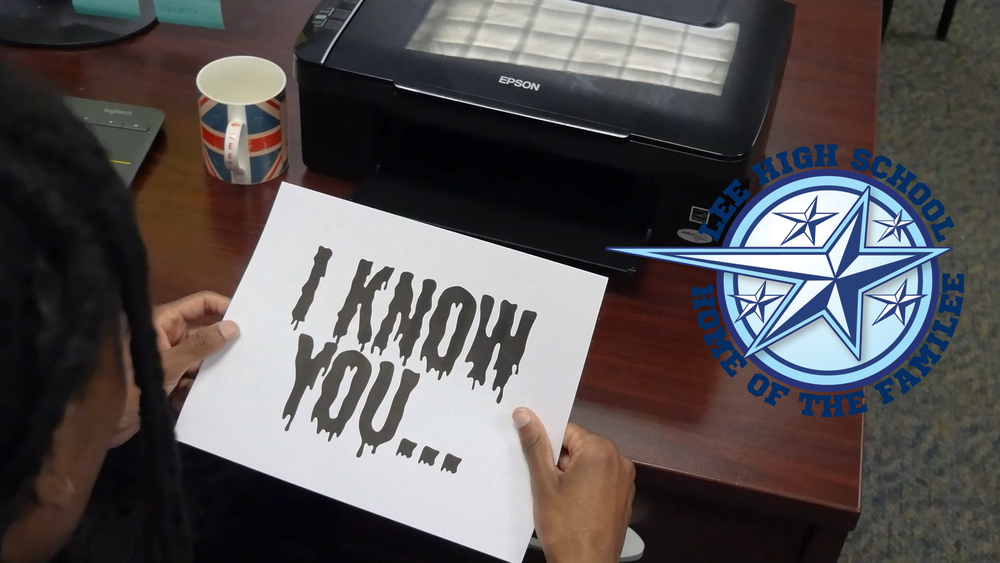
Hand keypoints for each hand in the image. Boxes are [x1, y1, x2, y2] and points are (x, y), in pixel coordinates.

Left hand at [113, 291, 239, 446]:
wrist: (102, 426)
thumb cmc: (130, 387)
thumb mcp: (170, 364)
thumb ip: (201, 345)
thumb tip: (233, 327)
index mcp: (162, 322)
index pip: (199, 304)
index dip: (223, 307)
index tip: (247, 319)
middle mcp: (166, 337)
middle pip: (203, 332)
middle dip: (222, 343)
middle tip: (250, 350)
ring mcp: (167, 359)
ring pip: (200, 358)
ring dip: (212, 368)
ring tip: (237, 376)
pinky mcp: (167, 381)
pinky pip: (192, 378)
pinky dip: (200, 386)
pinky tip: (214, 397)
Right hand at [514, 408, 634, 562]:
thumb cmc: (565, 527)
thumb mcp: (544, 483)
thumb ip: (535, 445)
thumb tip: (524, 414)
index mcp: (600, 450)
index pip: (567, 431)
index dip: (548, 445)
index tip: (535, 461)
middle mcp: (619, 461)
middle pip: (579, 447)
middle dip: (559, 461)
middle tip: (544, 483)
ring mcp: (625, 480)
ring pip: (589, 465)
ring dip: (571, 475)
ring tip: (557, 498)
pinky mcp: (624, 497)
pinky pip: (599, 481)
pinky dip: (584, 487)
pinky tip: (571, 506)